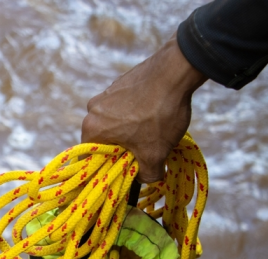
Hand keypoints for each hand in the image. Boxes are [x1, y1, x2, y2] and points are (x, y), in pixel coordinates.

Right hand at [81, 37, 206, 182]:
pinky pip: (122, 106)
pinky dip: (134, 114)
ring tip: (151, 131)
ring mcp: (105, 93)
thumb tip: (145, 178)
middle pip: (102, 139)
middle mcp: (92, 110)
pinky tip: (153, 114)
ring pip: (113, 122)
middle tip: (142, 153)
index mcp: (92, 128)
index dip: (106, 168)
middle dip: (121, 149)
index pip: (90, 158)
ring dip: (128, 131)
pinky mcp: (120, 83)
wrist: (176, 71)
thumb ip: (147, 174)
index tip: (123, 171)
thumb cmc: (159, 115)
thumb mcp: (155, 154)